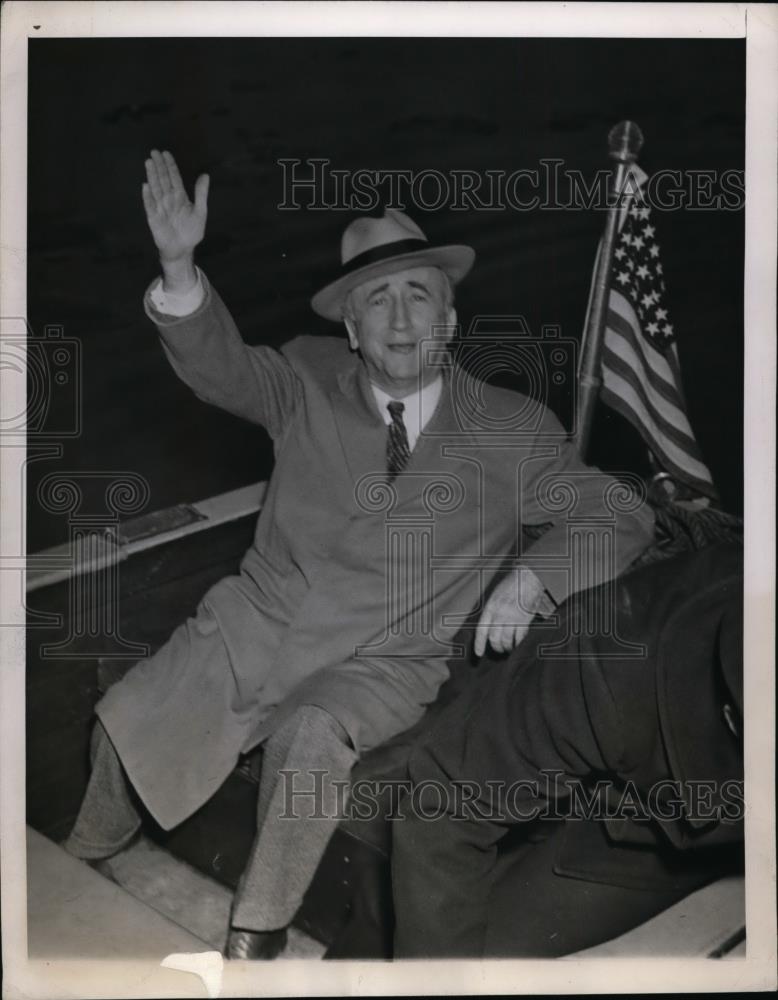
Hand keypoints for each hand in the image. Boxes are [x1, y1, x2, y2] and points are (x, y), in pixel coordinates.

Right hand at [142, 149, 208, 263]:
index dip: (170, 166)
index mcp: (180, 197)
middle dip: (159, 166)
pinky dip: (148, 197)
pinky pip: (150, 206)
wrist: (182, 249)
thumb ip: (201, 194)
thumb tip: (205, 175)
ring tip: (149, 163)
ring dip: (152, 176)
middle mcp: (169, 199)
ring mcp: (161, 208)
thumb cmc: (191, 232)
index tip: (166, 153)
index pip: (174, 177)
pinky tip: (146, 187)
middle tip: (154, 152)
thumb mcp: (200, 211)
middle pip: (163, 180)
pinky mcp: (154, 218)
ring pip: (156, 189)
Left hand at [474, 568, 551, 657]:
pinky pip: (520, 638)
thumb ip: (492, 610)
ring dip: (507, 648)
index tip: (478, 655)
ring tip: (509, 649)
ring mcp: (512, 617)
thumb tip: (489, 626)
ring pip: (506, 640)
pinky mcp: (525, 619)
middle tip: (499, 650)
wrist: (527, 577)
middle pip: (494, 638)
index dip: (479, 644)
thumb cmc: (511, 584)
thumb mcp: (495, 595)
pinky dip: (519, 644)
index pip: (481, 630)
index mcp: (490, 607)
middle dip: (496, 647)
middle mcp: (500, 613)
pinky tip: (519, 645)